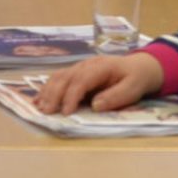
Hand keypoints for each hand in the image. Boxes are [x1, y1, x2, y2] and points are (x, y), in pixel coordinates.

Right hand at [36, 51, 165, 115]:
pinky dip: (46, 89)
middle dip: (54, 95)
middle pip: (65, 77)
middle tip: (46, 112)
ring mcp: (79, 67)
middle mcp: (86, 65)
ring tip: (40, 108)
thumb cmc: (136, 79)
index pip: (81, 80)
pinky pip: (58, 79)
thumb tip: (95, 106)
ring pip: (58, 77)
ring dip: (47, 92)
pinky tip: (38, 100)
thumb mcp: (133, 89)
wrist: (140, 67)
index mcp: (101, 67)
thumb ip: (115, 97)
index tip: (66, 112)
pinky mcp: (76, 73)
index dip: (72, 96)